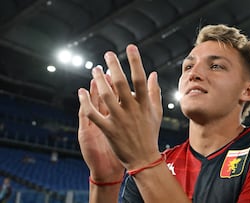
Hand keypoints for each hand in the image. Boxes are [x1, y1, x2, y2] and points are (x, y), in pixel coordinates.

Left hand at [78, 44, 162, 170]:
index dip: (135, 62)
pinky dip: (86, 103)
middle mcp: (132, 110)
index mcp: (144, 105)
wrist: (144, 158)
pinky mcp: (109, 130)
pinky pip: (94, 115)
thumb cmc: (150, 133)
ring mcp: (119, 120)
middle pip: (121, 84)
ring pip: (106, 97)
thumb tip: (153, 73)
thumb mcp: (156, 112)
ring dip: (99, 82)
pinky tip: (80, 92)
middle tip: (107, 55)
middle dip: (114, 67)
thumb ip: (154, 92)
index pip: (140, 79)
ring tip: (95, 69)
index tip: (130, 47)